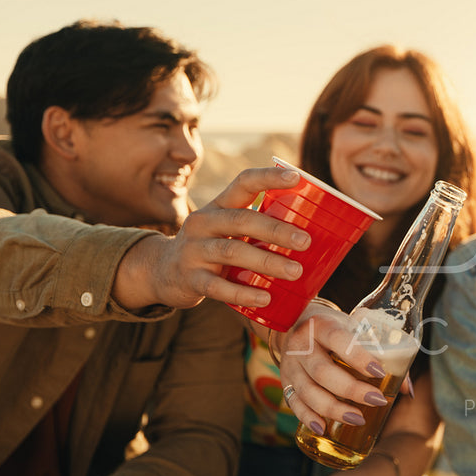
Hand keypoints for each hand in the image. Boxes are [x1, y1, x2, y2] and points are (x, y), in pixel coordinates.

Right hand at [114, 167, 311, 310]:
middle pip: (241, 220)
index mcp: (218, 205)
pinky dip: (242, 293)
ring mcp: (193, 250)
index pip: (243, 182)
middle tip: (306, 241)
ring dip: (266, 261)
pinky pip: (217, 286)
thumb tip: (313, 230)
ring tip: (295, 272)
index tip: (297, 177)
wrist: (161, 272)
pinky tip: (265, 298)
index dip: (269, 177)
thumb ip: (257, 226)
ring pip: (232, 252)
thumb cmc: (211, 248)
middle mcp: (203, 222)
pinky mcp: (189, 278)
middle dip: (276, 230)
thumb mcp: (227, 229)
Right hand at [278, 302, 399, 434]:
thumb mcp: (354, 330)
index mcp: (322, 325)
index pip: (338, 340)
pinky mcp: (284, 379)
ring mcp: (290, 364)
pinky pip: (293, 402)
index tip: (380, 372)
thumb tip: (406, 390)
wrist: (295, 323)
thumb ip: (382, 355)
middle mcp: (302, 344)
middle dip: (351, 390)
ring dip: (333, 408)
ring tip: (358, 419)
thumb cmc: (335, 329)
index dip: (358, 357)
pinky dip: (307, 417)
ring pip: (308, 391)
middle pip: (323, 372)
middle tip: (377, 401)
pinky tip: (322, 428)